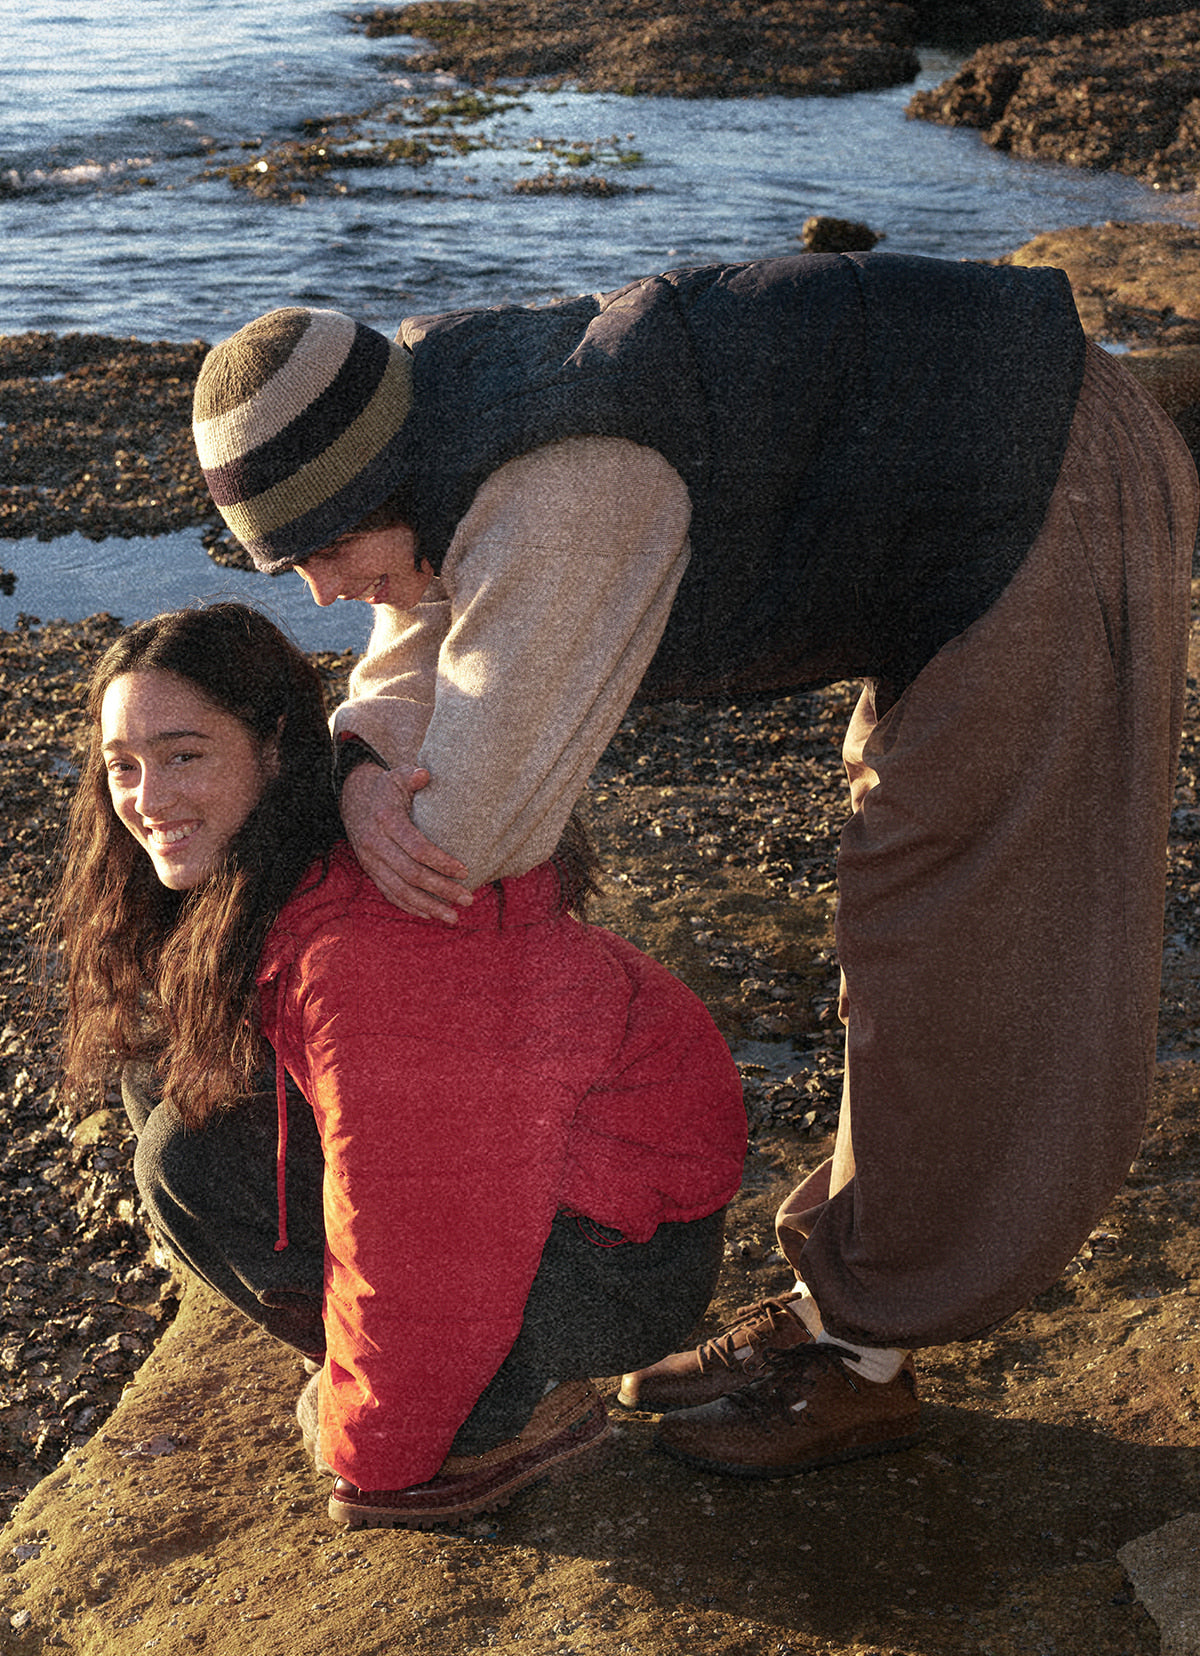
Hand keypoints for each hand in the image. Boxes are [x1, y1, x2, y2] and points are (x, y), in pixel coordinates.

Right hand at [340, 764, 471, 921]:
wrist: (351, 797)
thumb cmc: (385, 787)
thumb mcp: (397, 776)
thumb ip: (412, 776)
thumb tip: (425, 775)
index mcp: (386, 819)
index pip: (416, 847)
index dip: (440, 862)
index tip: (465, 871)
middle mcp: (375, 843)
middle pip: (411, 874)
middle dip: (441, 889)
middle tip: (468, 899)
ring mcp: (370, 860)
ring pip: (400, 890)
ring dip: (428, 906)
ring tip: (453, 917)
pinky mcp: (369, 870)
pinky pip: (389, 893)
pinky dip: (409, 906)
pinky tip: (429, 914)